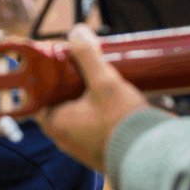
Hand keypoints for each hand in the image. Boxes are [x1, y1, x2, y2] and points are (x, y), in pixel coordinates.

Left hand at [36, 23, 150, 171]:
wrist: (151, 157)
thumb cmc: (122, 124)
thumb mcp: (104, 83)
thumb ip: (88, 56)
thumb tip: (76, 33)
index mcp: (56, 124)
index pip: (37, 96)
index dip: (45, 77)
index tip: (56, 62)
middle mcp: (64, 138)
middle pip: (58, 102)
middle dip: (69, 83)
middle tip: (82, 65)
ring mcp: (82, 146)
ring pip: (77, 113)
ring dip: (86, 96)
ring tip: (101, 78)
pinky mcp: (99, 149)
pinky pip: (91, 125)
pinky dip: (97, 110)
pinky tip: (113, 98)